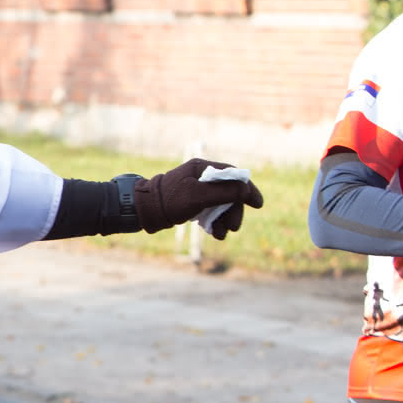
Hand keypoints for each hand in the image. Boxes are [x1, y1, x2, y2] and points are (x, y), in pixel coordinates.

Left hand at [133, 158, 264, 238]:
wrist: (145, 211)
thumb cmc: (170, 200)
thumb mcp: (199, 196)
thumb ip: (224, 192)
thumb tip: (247, 189)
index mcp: (202, 168)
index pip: (233, 175)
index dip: (247, 189)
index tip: (258, 204)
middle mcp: (201, 176)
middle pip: (228, 192)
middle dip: (234, 211)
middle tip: (234, 228)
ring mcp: (196, 189)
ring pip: (220, 204)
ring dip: (224, 220)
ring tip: (221, 235)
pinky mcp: (192, 202)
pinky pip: (210, 210)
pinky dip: (214, 222)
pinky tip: (214, 234)